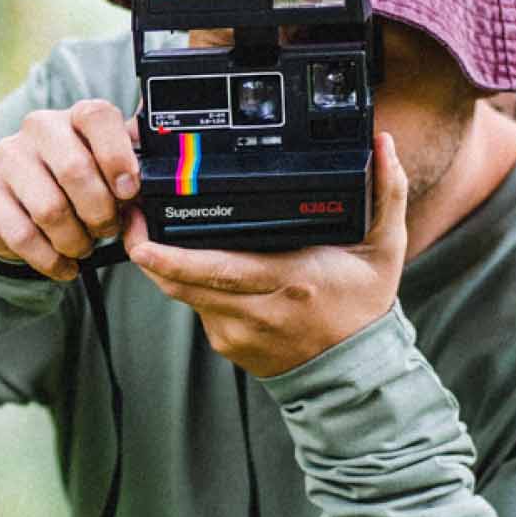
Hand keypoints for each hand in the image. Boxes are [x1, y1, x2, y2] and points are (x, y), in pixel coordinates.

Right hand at [0, 98, 144, 282]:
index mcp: (75, 116)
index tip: (128, 191)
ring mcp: (6, 157)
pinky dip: (50, 260)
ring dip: (75, 240)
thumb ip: (129, 167)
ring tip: (82, 247)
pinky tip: (63, 266)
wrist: (10, 204)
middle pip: (75, 170)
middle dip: (99, 212)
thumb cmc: (69, 185)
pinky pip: (23, 235)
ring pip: (49, 209)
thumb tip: (164, 173)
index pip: (97, 117)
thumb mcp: (102, 170)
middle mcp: (38, 128)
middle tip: (107, 230)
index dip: (117, 155)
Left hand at [124, 132, 409, 376]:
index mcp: (288, 280)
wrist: (356, 371)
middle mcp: (256, 310)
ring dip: (166, 267)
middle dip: (146, 252)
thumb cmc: (365, 304)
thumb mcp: (384, 246)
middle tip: (129, 220)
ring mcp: (236, 332)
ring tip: (150, 232)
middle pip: (180, 282)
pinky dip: (192, 285)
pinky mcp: (227, 344)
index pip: (212, 269)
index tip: (140, 231)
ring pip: (183, 295)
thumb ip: (386, 193)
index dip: (167, 255)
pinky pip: (198, 308)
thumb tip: (382, 145)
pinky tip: (192, 262)